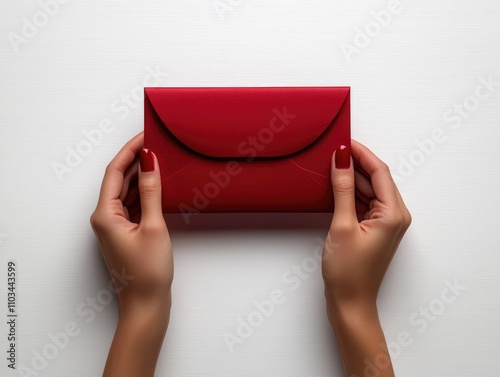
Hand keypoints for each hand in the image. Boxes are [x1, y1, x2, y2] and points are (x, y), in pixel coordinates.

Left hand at [90, 132, 172, 376]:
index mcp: (104, 214)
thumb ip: (151, 192)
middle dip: (135, 160)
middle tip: (154, 144)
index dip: (130, 150)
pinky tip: (157, 186)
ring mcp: (114, 226)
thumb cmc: (147, 272)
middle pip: (118, 180)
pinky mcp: (125, 233)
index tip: (145, 135)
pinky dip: (143, 194)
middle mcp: (104, 218)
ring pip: (125, 192)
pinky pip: (132, 205)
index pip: (114, 171)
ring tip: (158, 161)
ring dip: (140, 176)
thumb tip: (149, 162)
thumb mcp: (154, 226)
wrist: (146, 304)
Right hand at [322, 140, 410, 376]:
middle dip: (356, 163)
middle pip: (377, 179)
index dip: (361, 153)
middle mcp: (395, 216)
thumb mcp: (342, 225)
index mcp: (394, 213)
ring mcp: (386, 223)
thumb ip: (343, 189)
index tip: (343, 141)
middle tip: (333, 151)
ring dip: (353, 178)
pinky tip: (337, 188)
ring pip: (370, 190)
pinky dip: (352, 194)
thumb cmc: (348, 272)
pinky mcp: (375, 229)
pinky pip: (366, 203)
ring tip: (331, 166)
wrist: (350, 303)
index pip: (380, 171)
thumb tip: (341, 160)